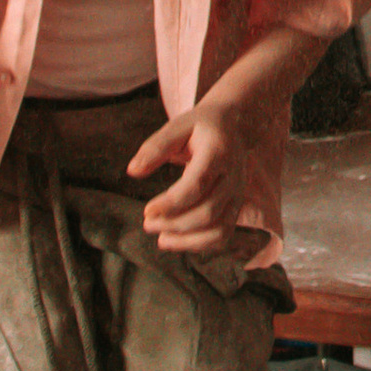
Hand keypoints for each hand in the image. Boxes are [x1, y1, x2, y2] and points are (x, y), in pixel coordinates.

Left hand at [129, 99, 254, 251]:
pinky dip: (200, 245)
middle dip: (174, 223)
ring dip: (188, 241)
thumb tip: (133, 171)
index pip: (197, 184)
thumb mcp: (179, 126)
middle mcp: (233, 176)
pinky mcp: (236, 207)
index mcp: (219, 152)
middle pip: (207, 211)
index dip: (171, 203)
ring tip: (161, 238)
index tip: (147, 211)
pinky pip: (222, 235)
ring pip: (218, 230)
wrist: (236, 126)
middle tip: (148, 223)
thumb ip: (156, 147)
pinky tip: (178, 239)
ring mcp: (238, 194)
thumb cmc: (201, 127)